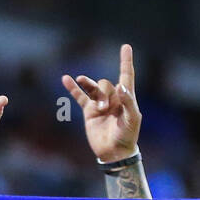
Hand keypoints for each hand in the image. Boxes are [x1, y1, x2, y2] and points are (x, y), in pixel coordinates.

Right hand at [63, 43, 140, 163]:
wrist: (114, 152)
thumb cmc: (127, 136)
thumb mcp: (132, 120)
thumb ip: (128, 102)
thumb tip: (120, 85)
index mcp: (126, 98)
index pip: (126, 75)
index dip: (125, 62)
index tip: (126, 47)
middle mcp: (113, 98)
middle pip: (105, 84)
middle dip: (103, 93)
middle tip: (104, 109)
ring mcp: (100, 103)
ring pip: (93, 87)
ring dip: (90, 89)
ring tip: (92, 98)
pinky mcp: (89, 111)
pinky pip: (80, 96)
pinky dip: (73, 88)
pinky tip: (67, 79)